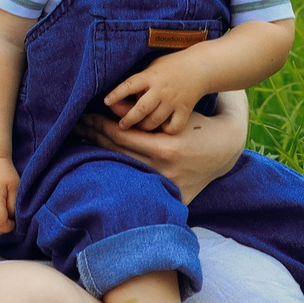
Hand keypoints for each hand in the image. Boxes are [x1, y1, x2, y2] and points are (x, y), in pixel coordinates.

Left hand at [80, 97, 245, 202]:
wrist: (227, 149)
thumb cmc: (197, 126)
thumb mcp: (172, 116)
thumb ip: (140, 112)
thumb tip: (108, 104)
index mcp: (165, 148)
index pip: (120, 137)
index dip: (99, 126)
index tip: (84, 116)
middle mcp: (165, 170)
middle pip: (118, 154)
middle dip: (95, 138)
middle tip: (77, 126)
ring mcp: (169, 187)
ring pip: (126, 171)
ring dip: (102, 156)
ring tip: (84, 142)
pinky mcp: (175, 198)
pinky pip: (142, 187)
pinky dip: (124, 175)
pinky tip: (105, 166)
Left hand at [103, 58, 210, 134]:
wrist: (200, 67)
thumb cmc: (170, 67)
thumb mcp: (151, 68)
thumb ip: (139, 84)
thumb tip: (120, 103)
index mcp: (150, 76)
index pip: (129, 85)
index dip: (116, 94)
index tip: (106, 102)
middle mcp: (161, 89)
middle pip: (141, 108)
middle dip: (128, 119)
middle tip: (122, 125)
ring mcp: (173, 101)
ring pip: (154, 121)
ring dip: (143, 127)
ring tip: (138, 128)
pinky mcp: (185, 110)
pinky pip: (173, 126)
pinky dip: (166, 130)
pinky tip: (161, 130)